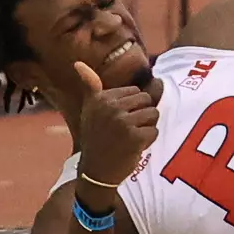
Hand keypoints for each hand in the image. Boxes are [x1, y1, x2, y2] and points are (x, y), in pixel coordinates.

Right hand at [74, 62, 158, 187]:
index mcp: (102, 98)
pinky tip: (134, 147)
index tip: (117, 121)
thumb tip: (78, 63)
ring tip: (131, 138)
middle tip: (126, 130)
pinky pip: (155, 131)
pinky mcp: (135, 137)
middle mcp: (111, 107)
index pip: (136, 92)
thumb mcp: (90, 109)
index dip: (132, 107)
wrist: (96, 171)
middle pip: (147, 101)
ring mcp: (123, 122)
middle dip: (142, 116)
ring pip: (154, 114)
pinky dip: (148, 141)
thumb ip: (91, 85)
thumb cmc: (96, 138)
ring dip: (146, 128)